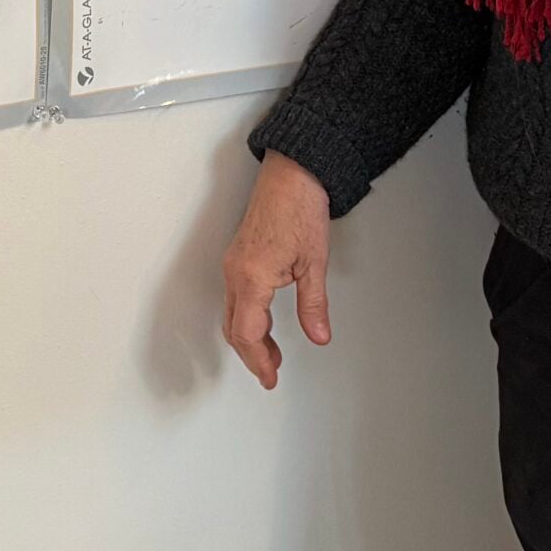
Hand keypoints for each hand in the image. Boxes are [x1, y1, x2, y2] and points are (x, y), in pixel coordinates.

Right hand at [221, 152, 332, 388]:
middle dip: (251, 355)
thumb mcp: (314, 262)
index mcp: (252, 278)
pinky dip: (246, 318)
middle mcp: (236, 272)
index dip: (258, 361)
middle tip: (271, 373)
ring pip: (232, 313)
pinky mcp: (238, 255)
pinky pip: (234, 297)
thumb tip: (318, 335)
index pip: (247, 333)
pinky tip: (263, 323)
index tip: (270, 378)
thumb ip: (313, 304)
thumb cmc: (300, 208)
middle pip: (234, 328)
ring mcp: (234, 263)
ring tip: (272, 353)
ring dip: (249, 337)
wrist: (292, 172)